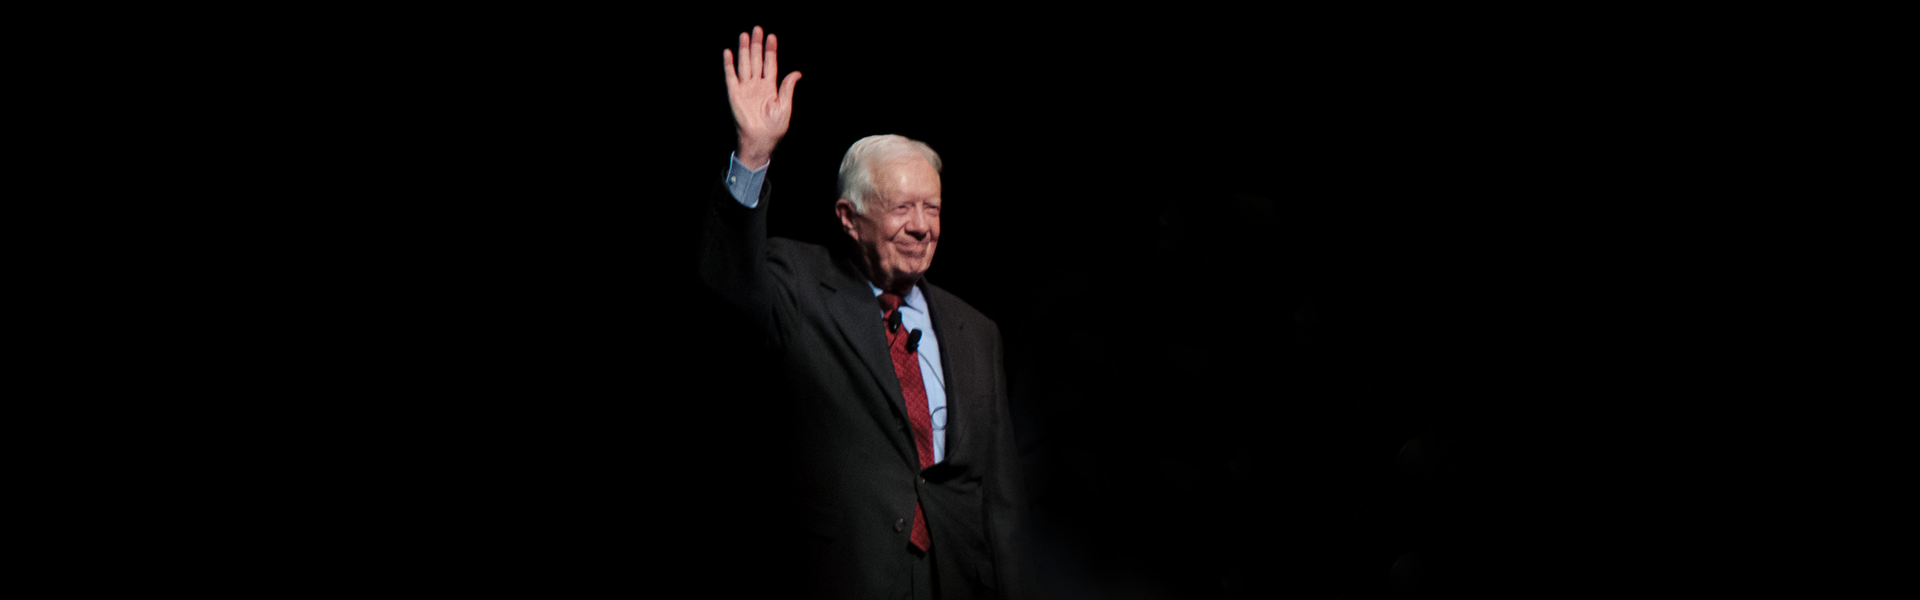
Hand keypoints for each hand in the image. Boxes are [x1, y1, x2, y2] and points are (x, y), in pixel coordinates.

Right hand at [725, 26, 800, 169]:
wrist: (760, 140)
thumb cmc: (774, 127)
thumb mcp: (785, 106)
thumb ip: (788, 88)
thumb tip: (797, 73)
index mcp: (770, 87)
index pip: (770, 64)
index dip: (771, 50)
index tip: (772, 36)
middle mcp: (757, 85)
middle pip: (757, 60)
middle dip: (757, 44)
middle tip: (757, 29)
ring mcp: (745, 88)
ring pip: (745, 64)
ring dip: (744, 50)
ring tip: (745, 35)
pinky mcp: (734, 94)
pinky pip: (731, 76)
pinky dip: (729, 65)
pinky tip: (728, 52)